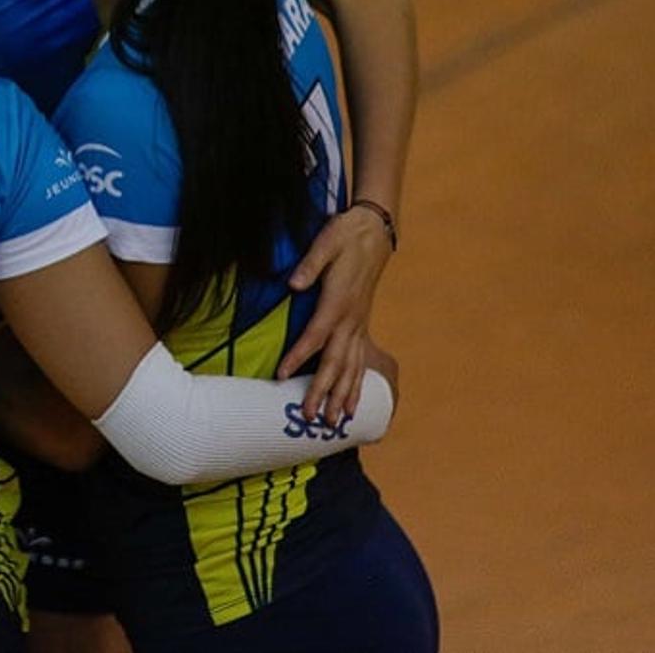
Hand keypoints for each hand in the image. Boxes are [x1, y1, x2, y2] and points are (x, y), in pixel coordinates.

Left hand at [277, 205, 393, 419]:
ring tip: (332, 422)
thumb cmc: (345, 235)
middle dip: (322, 390)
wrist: (374, 232)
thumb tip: (294, 284)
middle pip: (335, 361)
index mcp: (338, 301)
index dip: (298, 356)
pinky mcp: (361, 326)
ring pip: (351, 368)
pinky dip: (356, 386)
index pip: (315, 335)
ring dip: (341, 396)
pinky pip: (359, 362)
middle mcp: (351, 320)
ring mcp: (359, 325)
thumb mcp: (326, 242)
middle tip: (309, 416)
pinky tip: (352, 408)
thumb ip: (310, 265)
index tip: (281, 375)